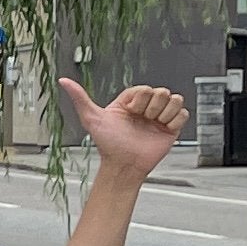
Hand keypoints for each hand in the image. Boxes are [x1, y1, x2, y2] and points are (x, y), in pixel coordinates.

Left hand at [61, 76, 186, 181]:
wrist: (124, 165)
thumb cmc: (108, 144)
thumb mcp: (91, 118)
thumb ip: (79, 97)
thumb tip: (63, 80)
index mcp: (130, 101)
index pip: (144, 88)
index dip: (139, 100)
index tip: (130, 112)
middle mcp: (146, 106)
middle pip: (162, 91)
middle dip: (152, 106)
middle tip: (142, 119)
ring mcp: (159, 116)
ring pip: (175, 99)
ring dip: (165, 112)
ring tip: (154, 124)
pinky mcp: (172, 127)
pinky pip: (183, 114)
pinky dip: (175, 121)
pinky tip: (164, 128)